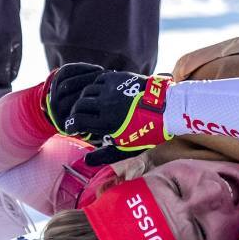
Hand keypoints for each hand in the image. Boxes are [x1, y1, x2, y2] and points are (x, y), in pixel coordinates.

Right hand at [45, 67, 170, 149]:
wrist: (167, 109)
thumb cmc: (147, 132)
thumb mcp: (126, 148)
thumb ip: (105, 155)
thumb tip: (86, 161)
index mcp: (106, 121)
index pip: (77, 121)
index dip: (71, 125)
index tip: (72, 128)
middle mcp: (105, 103)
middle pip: (78, 105)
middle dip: (76, 112)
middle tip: (79, 117)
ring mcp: (111, 89)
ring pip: (87, 91)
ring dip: (86, 99)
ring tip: (90, 106)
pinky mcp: (118, 78)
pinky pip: (98, 79)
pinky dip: (96, 87)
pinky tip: (101, 93)